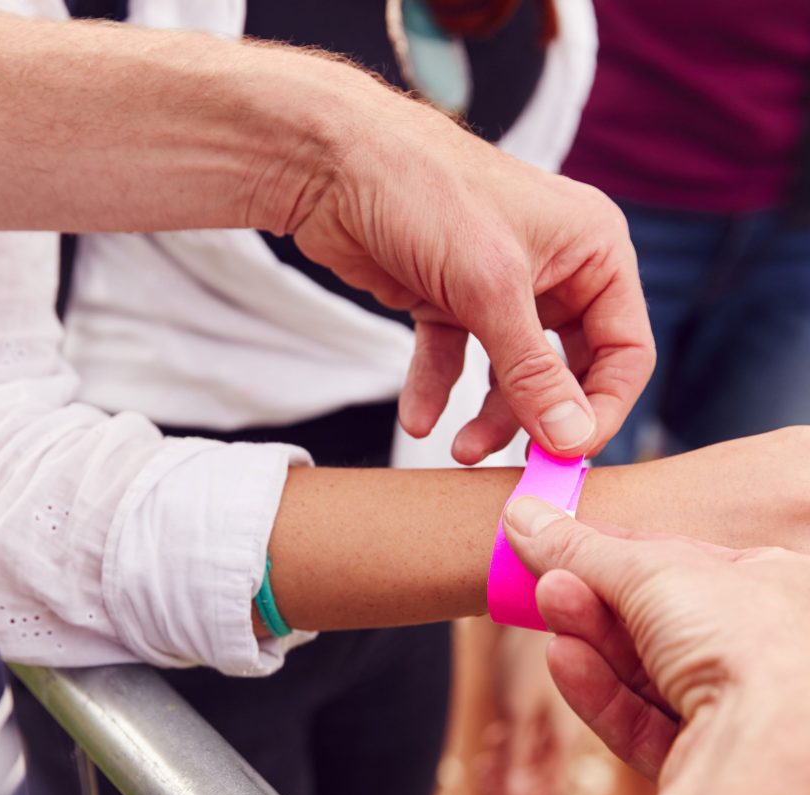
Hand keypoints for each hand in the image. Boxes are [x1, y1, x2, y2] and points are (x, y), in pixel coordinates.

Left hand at [290, 89, 654, 463]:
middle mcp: (554, 270)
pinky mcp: (448, 301)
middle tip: (518, 466)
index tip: (569, 454)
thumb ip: (533, 370)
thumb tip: (572, 438)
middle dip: (539, 418)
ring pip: (510, 374)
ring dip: (488, 417)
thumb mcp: (490, 289)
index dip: (603, 407)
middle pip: (567, 369)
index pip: (625, 348)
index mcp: (592, 250)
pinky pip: (453, 361)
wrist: (333, 164)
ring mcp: (498, 288)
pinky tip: (420, 420)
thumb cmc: (425, 194)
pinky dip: (437, 390)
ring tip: (457, 450)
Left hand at [475, 624, 579, 794]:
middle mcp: (565, 728)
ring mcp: (552, 713)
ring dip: (506, 763)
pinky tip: (491, 735)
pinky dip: (508, 742)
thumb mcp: (517, 708)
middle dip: (509, 782)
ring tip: (482, 758)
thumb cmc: (525, 653)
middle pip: (539, 774)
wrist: (525, 600)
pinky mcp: (537, 699)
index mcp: (568, 736)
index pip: (548, 787)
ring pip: (531, 755)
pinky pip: (526, 734)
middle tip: (480, 772)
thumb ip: (516, 754)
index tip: (489, 791)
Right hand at [501, 495, 809, 783]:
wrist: (775, 749)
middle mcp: (764, 650)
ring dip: (589, 639)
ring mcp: (740, 710)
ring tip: (547, 606)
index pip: (680, 561)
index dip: (612, 551)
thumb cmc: (746, 638)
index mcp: (775, 587)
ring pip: (644, 673)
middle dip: (592, 599)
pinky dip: (600, 693)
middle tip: (544, 580)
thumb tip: (521, 515)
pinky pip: (645, 723)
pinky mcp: (709, 761)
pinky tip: (563, 660)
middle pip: (655, 621)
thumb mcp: (651, 569)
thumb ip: (580, 547)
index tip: (555, 542)